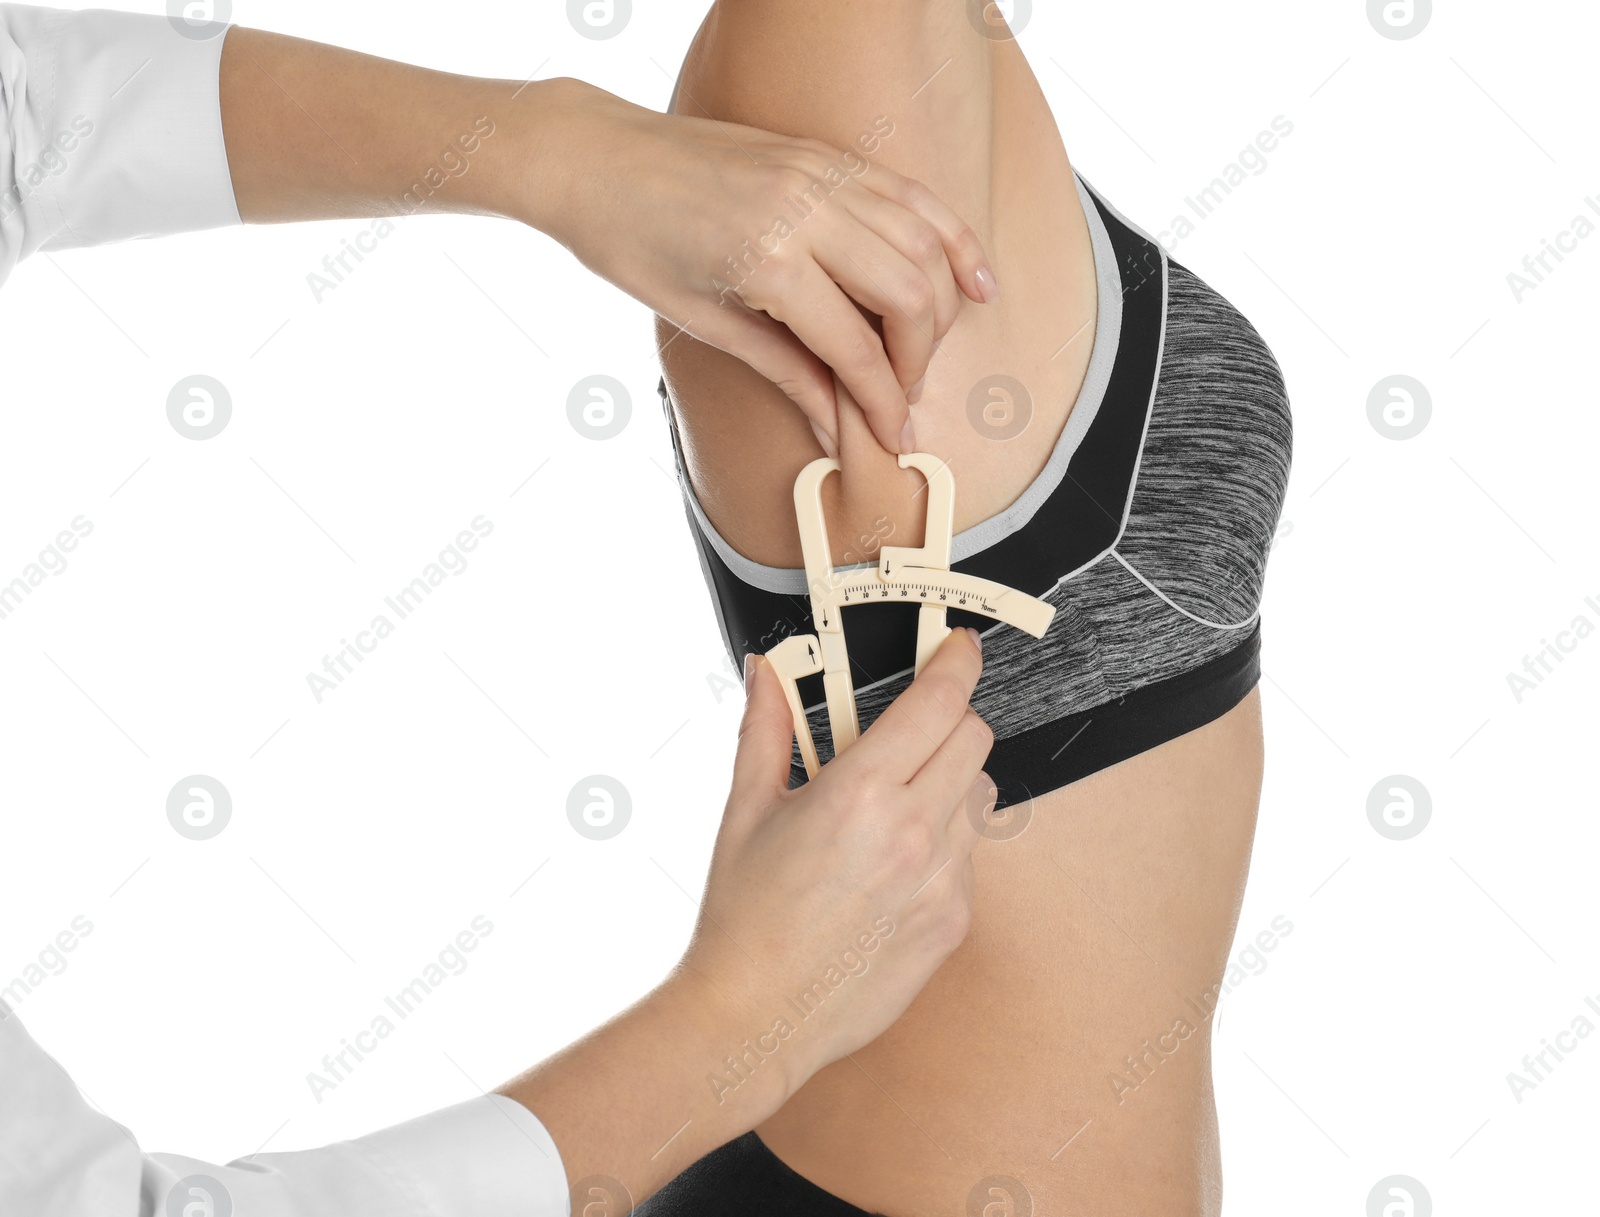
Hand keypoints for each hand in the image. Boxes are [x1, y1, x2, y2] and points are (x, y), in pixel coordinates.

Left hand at [523, 78, 997, 454]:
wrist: (595, 158)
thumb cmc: (631, 242)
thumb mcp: (702, 322)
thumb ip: (783, 369)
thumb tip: (832, 423)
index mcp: (767, 261)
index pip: (855, 347)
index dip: (882, 401)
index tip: (894, 435)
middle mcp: (806, 210)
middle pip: (910, 295)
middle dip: (920, 358)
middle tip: (901, 395)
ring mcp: (821, 174)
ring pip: (924, 243)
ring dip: (941, 305)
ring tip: (927, 351)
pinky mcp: (827, 155)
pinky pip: (912, 196)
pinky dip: (952, 237)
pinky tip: (975, 280)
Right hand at [675, 627, 993, 1096]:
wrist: (755, 1017)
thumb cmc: (742, 918)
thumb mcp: (745, 809)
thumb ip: (766, 728)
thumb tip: (766, 671)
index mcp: (860, 794)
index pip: (939, 703)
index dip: (956, 664)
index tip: (959, 647)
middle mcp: (912, 834)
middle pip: (975, 739)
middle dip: (950, 719)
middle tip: (912, 728)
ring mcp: (941, 882)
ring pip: (979, 797)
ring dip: (948, 783)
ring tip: (892, 807)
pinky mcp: (954, 923)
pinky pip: (970, 857)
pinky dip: (942, 843)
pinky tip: (890, 867)